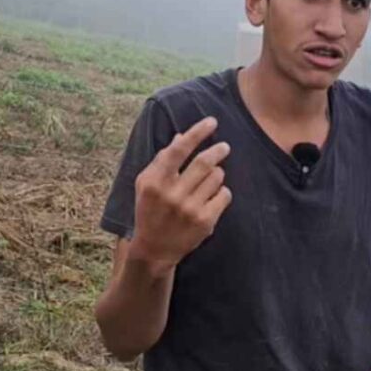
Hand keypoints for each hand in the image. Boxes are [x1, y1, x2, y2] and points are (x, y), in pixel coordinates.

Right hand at [129, 116, 232, 274]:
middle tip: (224, 147)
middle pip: (205, 162)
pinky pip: (224, 195)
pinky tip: (212, 195)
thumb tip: (181, 136)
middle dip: (218, 150)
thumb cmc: (149, 210)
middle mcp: (172, 194)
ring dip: (217, 173)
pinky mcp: (205, 222)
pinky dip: (221, 191)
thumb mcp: (145, 183)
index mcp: (155, 181)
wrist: (154, 249)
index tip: (211, 122)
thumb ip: (162, 160)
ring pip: (217, 177)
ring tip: (210, 178)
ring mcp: (190, 209)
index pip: (179, 149)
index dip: (197, 132)